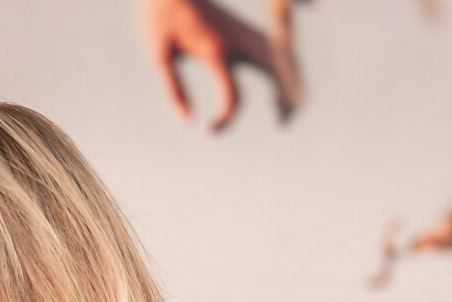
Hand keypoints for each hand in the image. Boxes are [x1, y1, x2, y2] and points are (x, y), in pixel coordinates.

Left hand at [139, 0, 299, 131]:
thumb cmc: (162, 19)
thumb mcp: (160, 55)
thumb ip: (175, 90)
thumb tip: (190, 122)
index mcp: (217, 50)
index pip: (235, 96)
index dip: (225, 120)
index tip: (209, 131)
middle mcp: (239, 41)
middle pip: (278, 73)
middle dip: (285, 100)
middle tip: (282, 123)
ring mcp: (247, 33)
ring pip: (285, 60)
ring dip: (292, 85)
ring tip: (284, 111)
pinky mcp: (248, 31)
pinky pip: (279, 52)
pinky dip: (286, 71)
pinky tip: (279, 90)